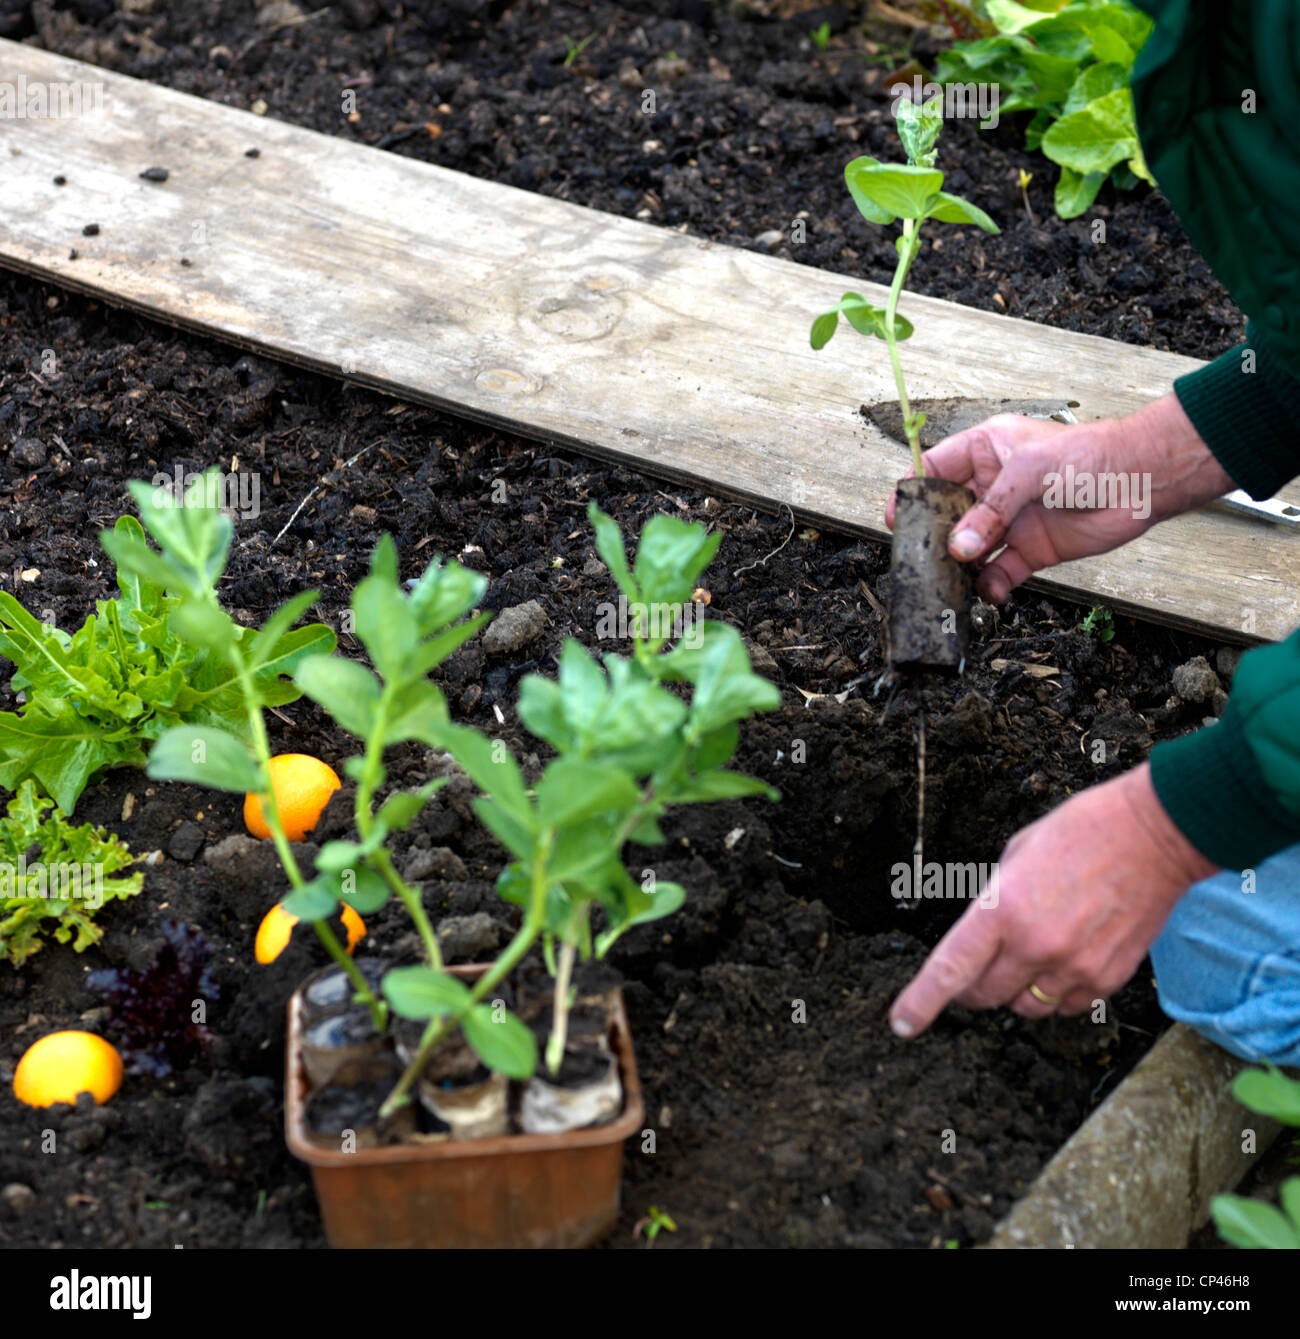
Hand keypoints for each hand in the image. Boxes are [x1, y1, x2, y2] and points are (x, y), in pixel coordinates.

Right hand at [883, 393, 1236, 603]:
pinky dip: (991, 585)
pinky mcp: (1030, 549)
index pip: (935, 469)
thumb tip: (959, 547)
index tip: (899, 517)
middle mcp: (992, 487)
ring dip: (959, 566)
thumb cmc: (1089, 456)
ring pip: (969, 548)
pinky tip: (989, 592)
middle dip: (933, 537)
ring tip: (949, 582)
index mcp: (985, 451)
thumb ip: (991, 511)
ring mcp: (1009, 520)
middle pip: (946, 514)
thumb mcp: (1030, 472)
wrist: (1142, 480)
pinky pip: (999, 572)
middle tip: (921, 558)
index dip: (913, 491)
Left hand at [888, 765, 1219, 1036]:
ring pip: (1026, 1008)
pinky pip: (1067, 1006)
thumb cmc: (1082, 830)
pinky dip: (1057, 994)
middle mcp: (1034, 945)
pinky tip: (1065, 960)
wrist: (1154, 836)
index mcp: (1002, 909)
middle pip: (985, 996)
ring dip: (1017, 992)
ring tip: (1031, 955)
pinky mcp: (1107, 978)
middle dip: (972, 989)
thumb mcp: (1017, 853)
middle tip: (977, 970)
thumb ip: (996, 899)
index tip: (901, 1024)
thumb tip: (986, 933)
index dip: (920, 1002)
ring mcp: (1073, 966)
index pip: (950, 969)